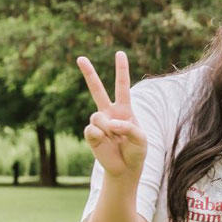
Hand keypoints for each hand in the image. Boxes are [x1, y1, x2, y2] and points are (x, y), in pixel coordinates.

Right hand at [77, 51, 146, 177]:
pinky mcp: (90, 134)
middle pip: (97, 90)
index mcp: (124, 109)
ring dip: (108, 128)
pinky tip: (105, 143)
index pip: (122, 86)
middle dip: (88, 73)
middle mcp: (109, 112)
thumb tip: (109, 123)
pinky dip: (101, 137)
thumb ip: (129, 128)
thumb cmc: (136, 151)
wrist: (125, 168)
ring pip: (97, 116)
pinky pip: (92, 130)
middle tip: (80, 57)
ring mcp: (98, 123)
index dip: (121, 69)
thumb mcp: (141, 139)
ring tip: (114, 139)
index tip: (119, 53)